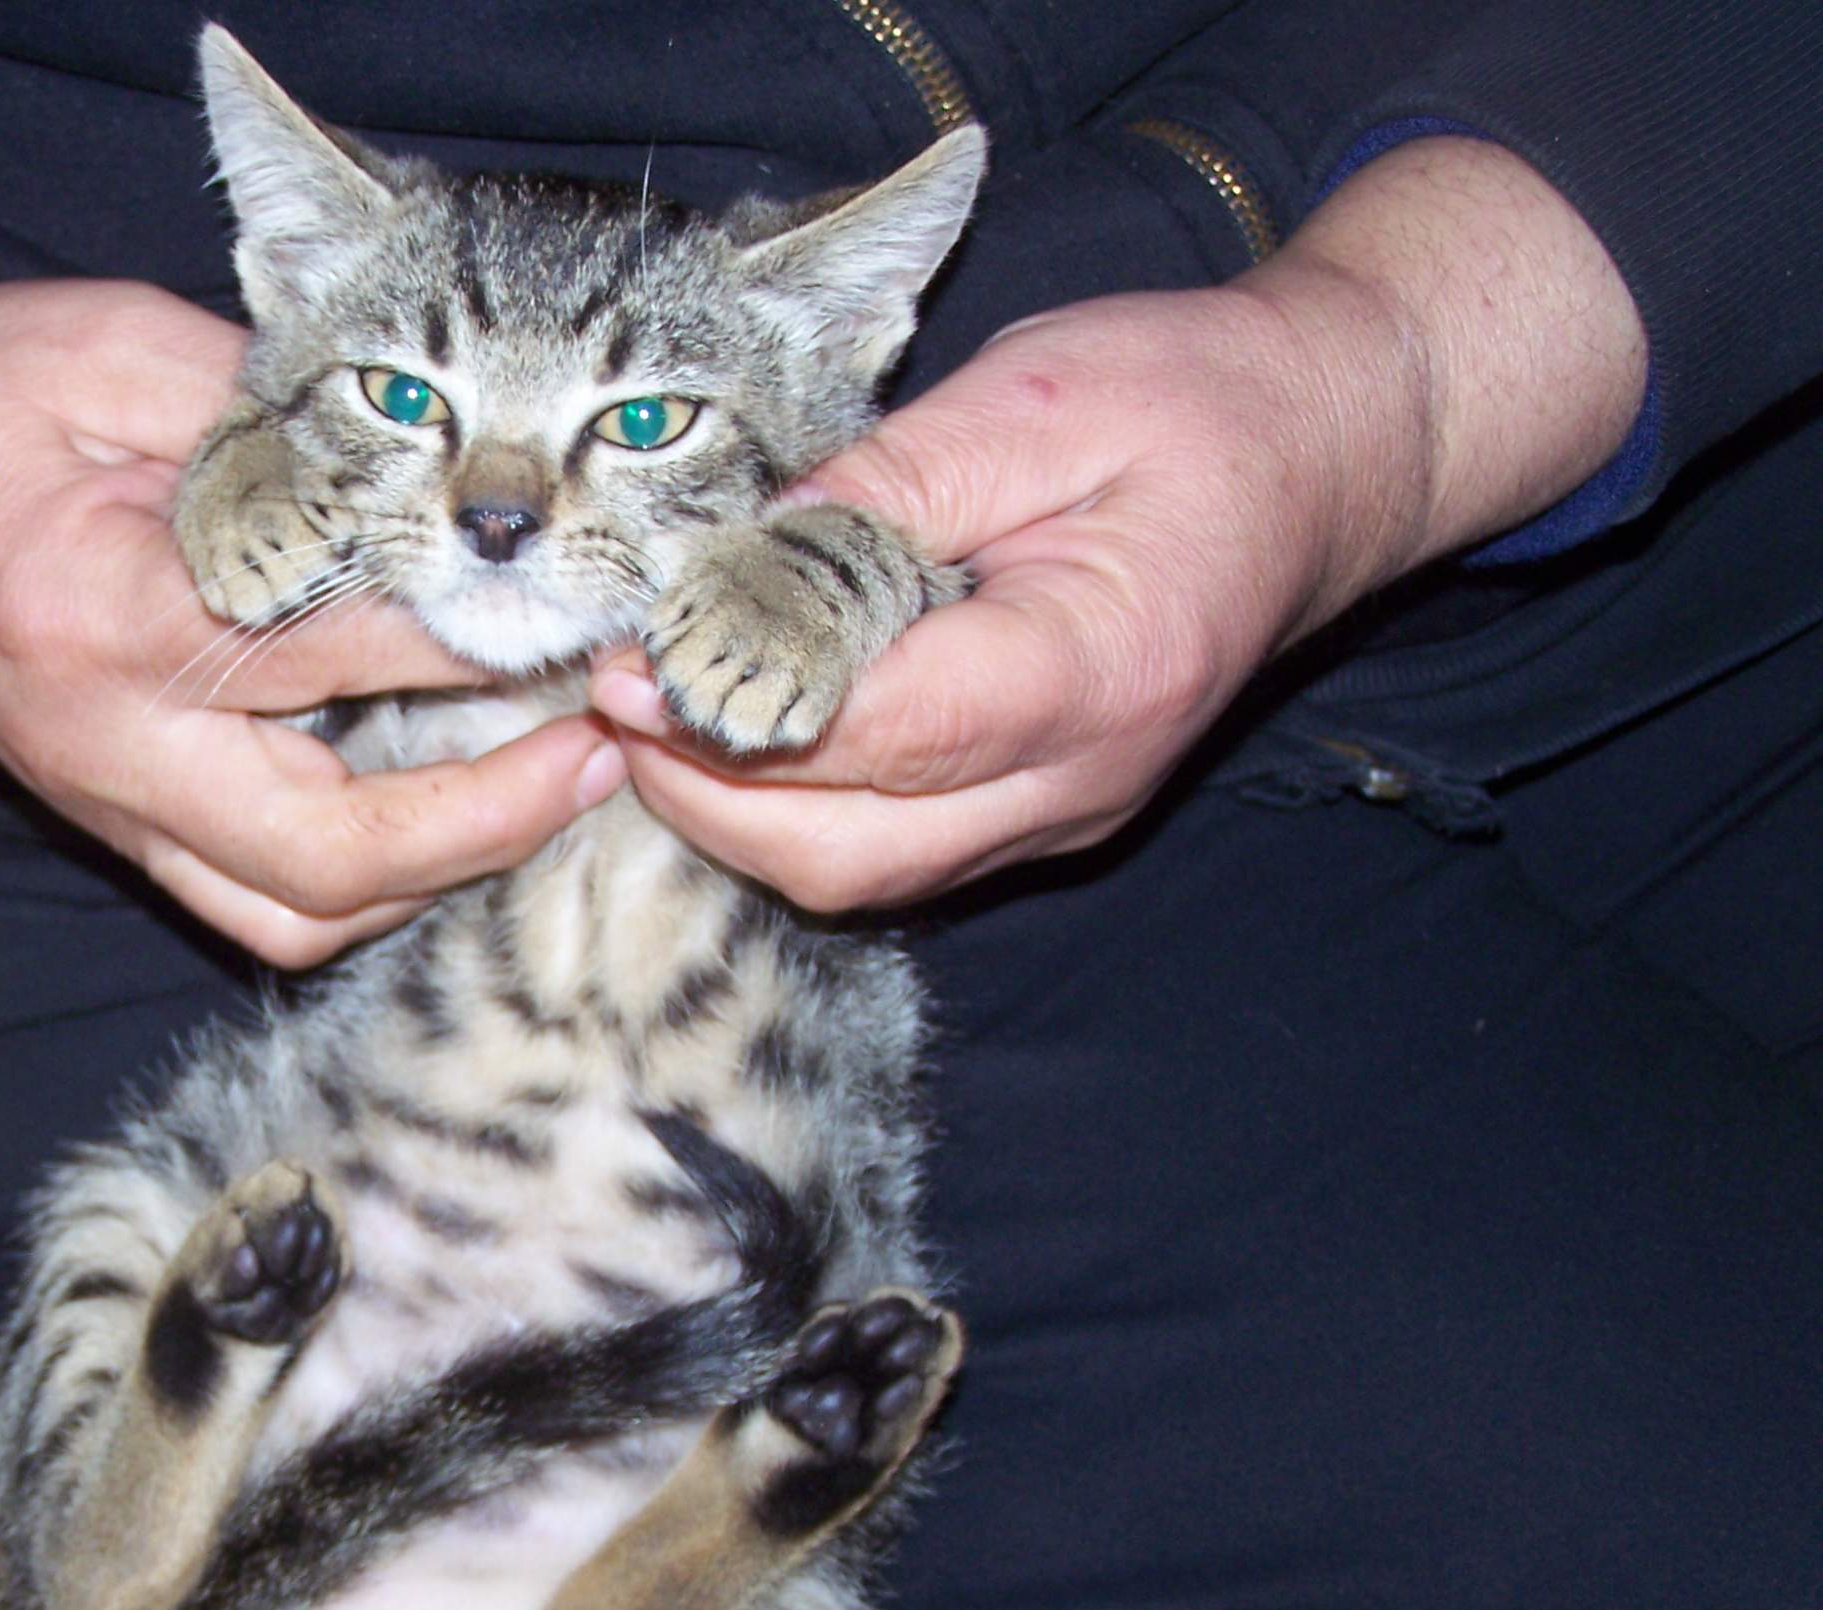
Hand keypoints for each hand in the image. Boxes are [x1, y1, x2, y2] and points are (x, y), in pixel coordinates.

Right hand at [0, 195, 623, 965]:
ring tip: (541, 788)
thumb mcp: (105, 348)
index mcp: (100, 611)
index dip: (472, 643)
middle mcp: (103, 744)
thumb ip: (264, 407)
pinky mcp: (112, 821)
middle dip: (486, 824)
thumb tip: (423, 456)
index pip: (330, 654)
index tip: (578, 610)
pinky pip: (255, 904)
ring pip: (293, 917)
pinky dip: (364, 881)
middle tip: (596, 749)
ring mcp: (104, 802)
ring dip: (432, 877)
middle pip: (324, 857)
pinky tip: (443, 808)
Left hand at [590, 137, 1647, 912]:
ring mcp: (1064, 813)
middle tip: (614, 703)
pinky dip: (796, 814)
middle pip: (850, 853)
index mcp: (1096, 667)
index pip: (882, 737)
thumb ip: (880, 492)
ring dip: (738, 816)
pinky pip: (892, 853)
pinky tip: (735, 738)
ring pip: (861, 875)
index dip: (738, 718)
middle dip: (708, 796)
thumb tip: (730, 564)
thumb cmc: (1196, 405)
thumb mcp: (1029, 401)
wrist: (1328, 452)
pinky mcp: (1041, 813)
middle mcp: (1081, 777)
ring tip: (650, 720)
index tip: (634, 667)